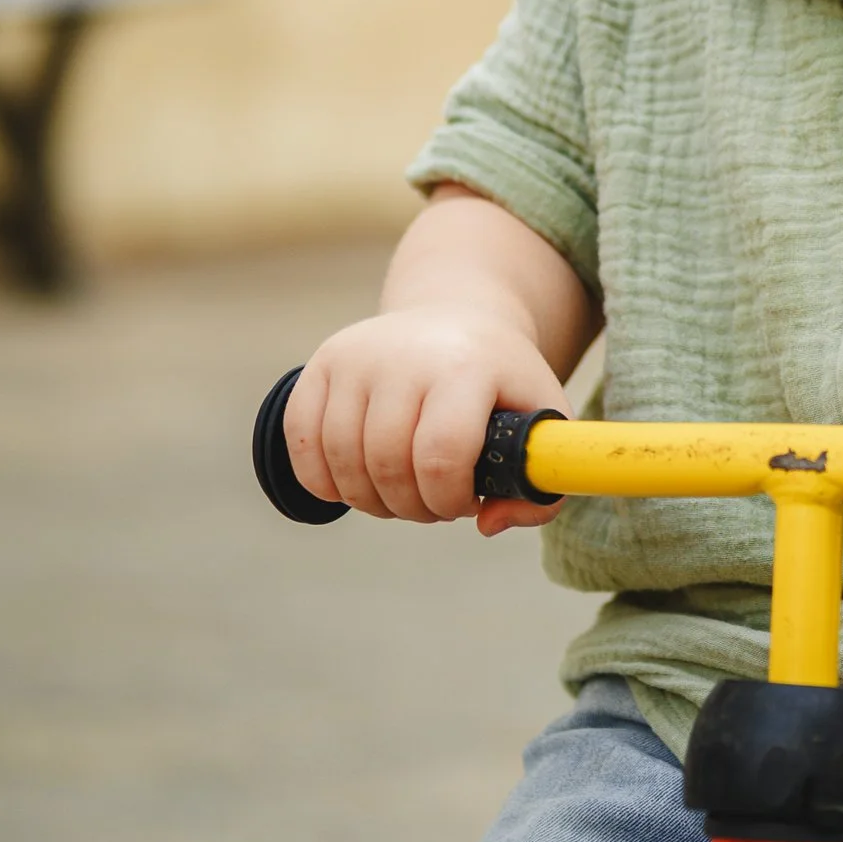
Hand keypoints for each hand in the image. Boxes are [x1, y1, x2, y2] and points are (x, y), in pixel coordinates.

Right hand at [285, 310, 564, 536]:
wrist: (459, 318)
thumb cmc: (502, 385)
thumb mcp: (540, 421)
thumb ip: (538, 487)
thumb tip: (486, 524)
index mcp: (467, 366)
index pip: (442, 455)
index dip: (448, 499)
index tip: (464, 502)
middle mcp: (405, 355)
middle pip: (388, 464)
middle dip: (412, 507)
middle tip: (432, 504)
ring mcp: (358, 356)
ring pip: (343, 460)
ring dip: (370, 501)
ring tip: (399, 495)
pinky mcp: (323, 362)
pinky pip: (302, 439)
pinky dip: (322, 479)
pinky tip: (353, 484)